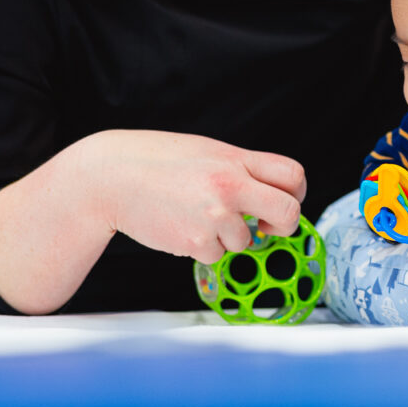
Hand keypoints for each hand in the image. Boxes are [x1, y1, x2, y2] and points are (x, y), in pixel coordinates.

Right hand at [83, 130, 306, 264]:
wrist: (111, 177)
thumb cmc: (156, 162)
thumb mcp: (206, 152)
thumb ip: (239, 170)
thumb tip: (269, 193)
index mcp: (236, 159)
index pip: (292, 174)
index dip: (296, 193)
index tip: (284, 201)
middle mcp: (230, 185)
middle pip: (288, 212)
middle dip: (284, 225)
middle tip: (268, 226)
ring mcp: (215, 215)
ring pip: (245, 240)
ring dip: (227, 236)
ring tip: (194, 214)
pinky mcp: (196, 242)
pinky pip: (216, 254)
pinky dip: (203, 247)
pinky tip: (180, 225)